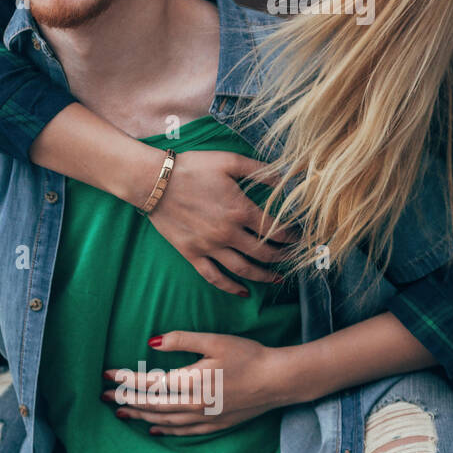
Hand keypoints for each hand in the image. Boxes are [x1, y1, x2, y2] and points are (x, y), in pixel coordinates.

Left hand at [101, 330, 297, 435]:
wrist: (279, 381)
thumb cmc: (248, 356)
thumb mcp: (214, 341)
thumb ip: (181, 340)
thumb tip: (151, 342)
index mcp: (190, 382)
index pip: (148, 382)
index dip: (125, 378)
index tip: (106, 374)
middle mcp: (194, 404)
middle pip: (151, 404)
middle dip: (125, 399)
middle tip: (102, 397)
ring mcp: (205, 418)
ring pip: (164, 420)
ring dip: (140, 415)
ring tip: (121, 412)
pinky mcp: (216, 424)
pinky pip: (183, 431)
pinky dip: (165, 430)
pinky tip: (154, 428)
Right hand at [146, 150, 297, 296]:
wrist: (154, 181)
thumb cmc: (192, 168)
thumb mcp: (229, 160)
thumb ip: (259, 170)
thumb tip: (286, 176)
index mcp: (240, 210)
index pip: (275, 229)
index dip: (291, 236)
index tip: (299, 237)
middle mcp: (228, 233)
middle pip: (264, 253)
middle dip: (282, 257)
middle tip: (292, 257)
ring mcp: (209, 246)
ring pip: (243, 269)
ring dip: (264, 276)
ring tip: (277, 279)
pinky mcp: (192, 254)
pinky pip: (214, 277)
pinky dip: (230, 287)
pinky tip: (243, 292)